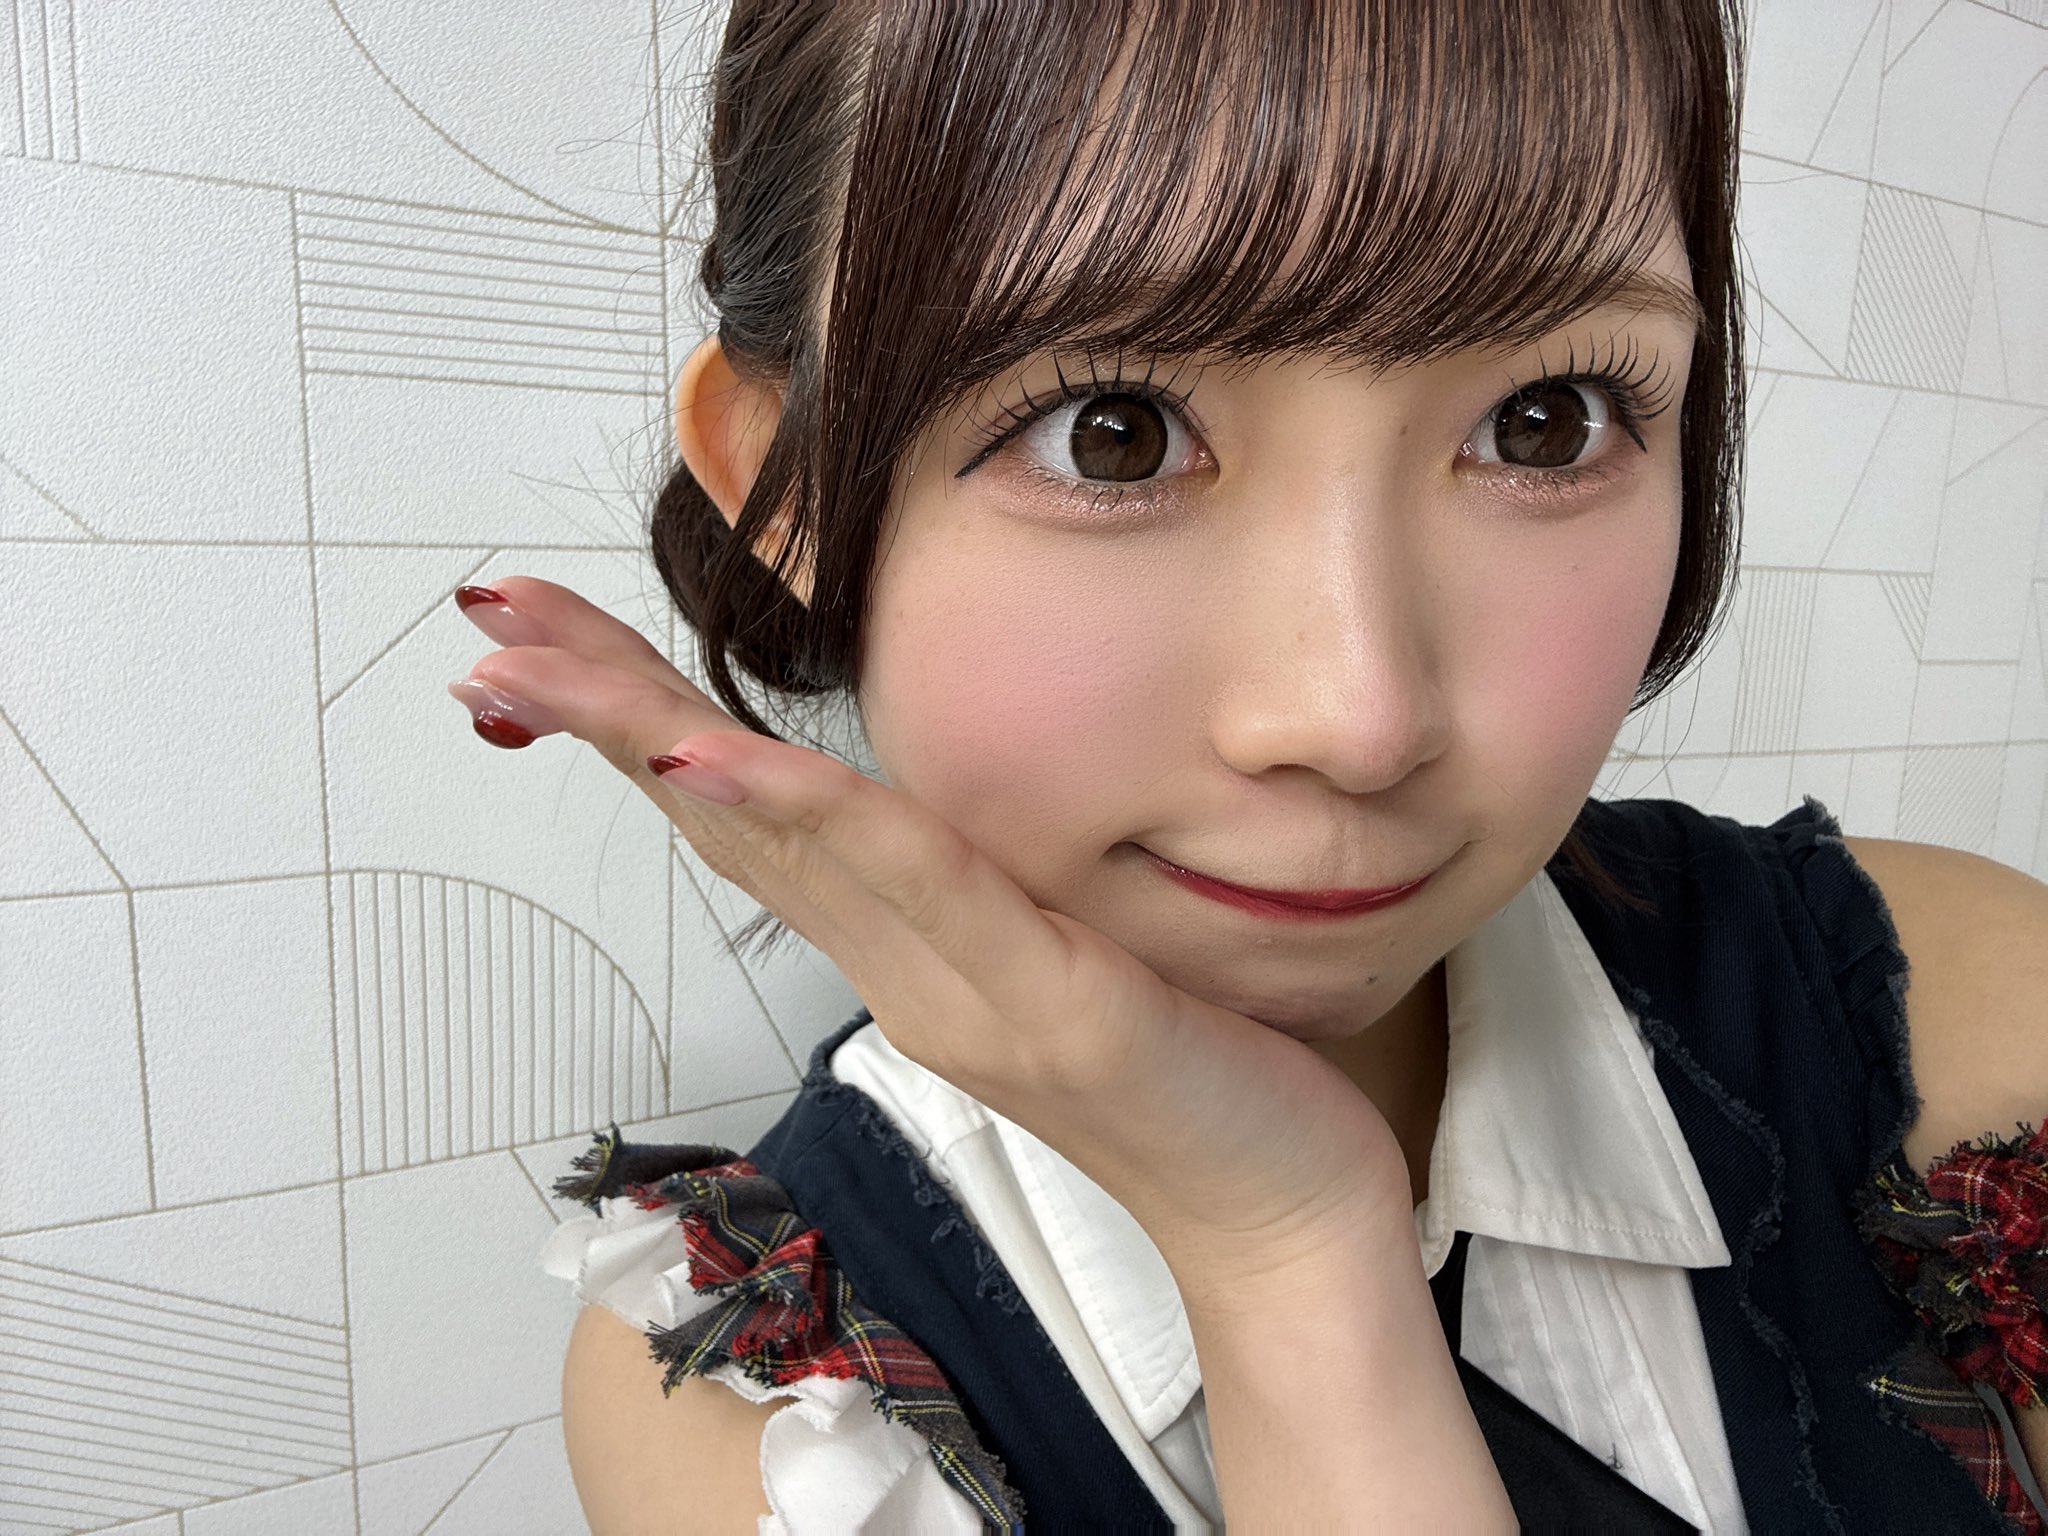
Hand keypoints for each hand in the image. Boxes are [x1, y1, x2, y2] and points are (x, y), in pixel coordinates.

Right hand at [448, 576, 1414, 1267]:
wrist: (1282, 1217)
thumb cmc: (1192, 1073)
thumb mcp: (1060, 954)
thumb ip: (976, 887)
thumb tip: (925, 809)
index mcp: (906, 952)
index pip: (753, 819)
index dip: (644, 727)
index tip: (552, 642)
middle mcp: (905, 970)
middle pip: (726, 819)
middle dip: (599, 711)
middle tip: (487, 625)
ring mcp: (960, 991)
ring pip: (782, 844)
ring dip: (648, 742)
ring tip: (534, 668)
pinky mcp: (1045, 1001)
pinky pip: (911, 886)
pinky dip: (803, 815)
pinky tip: (710, 756)